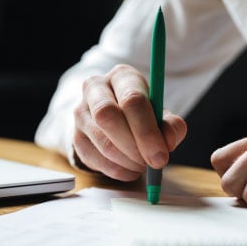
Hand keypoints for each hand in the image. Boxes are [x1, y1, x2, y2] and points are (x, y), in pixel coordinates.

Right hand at [72, 64, 186, 180]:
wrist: (117, 119)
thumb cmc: (143, 114)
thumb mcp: (161, 115)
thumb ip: (171, 125)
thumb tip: (168, 140)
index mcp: (122, 76)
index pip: (132, 99)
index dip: (147, 131)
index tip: (161, 155)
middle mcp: (96, 88)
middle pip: (108, 115)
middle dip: (134, 145)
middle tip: (152, 163)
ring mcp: (81, 111)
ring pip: (101, 140)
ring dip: (127, 160)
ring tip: (143, 165)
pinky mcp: (75, 135)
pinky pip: (92, 158)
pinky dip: (115, 170)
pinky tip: (130, 169)